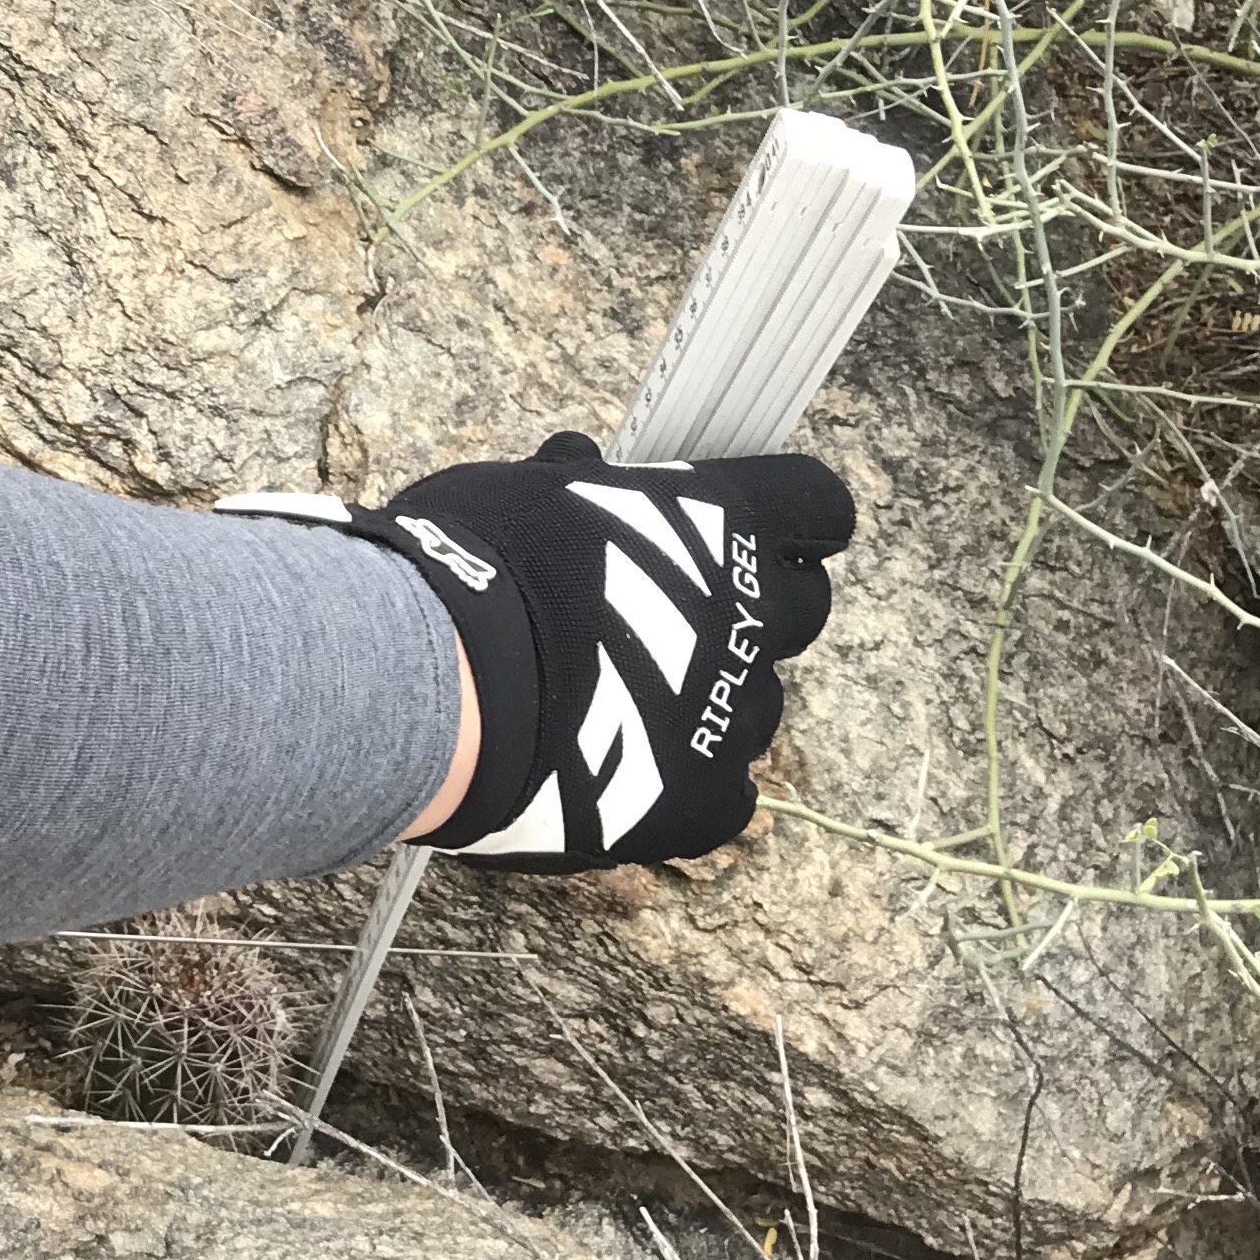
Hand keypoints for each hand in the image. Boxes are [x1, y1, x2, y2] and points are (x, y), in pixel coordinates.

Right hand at [226, 433, 852, 868]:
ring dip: (711, 699)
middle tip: (677, 620)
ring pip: (759, 705)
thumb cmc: (473, 574)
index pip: (816, 507)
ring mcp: (735, 713)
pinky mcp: (706, 801)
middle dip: (752, 610)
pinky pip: (727, 796)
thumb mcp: (516, 493)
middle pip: (803, 608)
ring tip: (626, 706)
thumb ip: (573, 484)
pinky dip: (687, 788)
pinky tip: (626, 777)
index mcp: (719, 523)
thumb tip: (580, 458)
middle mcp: (751, 615)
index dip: (786, 521)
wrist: (443, 695)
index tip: (745, 533)